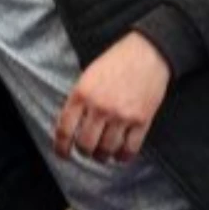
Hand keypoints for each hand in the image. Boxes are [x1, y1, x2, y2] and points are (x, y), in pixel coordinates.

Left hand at [53, 32, 171, 163]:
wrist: (147, 53)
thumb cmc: (115, 62)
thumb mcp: (86, 77)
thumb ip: (78, 101)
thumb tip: (71, 127)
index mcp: (81, 95)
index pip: (64, 129)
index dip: (61, 147)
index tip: (62, 154)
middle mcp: (99, 107)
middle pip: (86, 144)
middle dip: (84, 152)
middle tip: (86, 150)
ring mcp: (122, 115)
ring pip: (107, 149)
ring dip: (102, 156)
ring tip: (102, 154)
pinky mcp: (142, 120)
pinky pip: (130, 148)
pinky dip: (123, 156)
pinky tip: (120, 155)